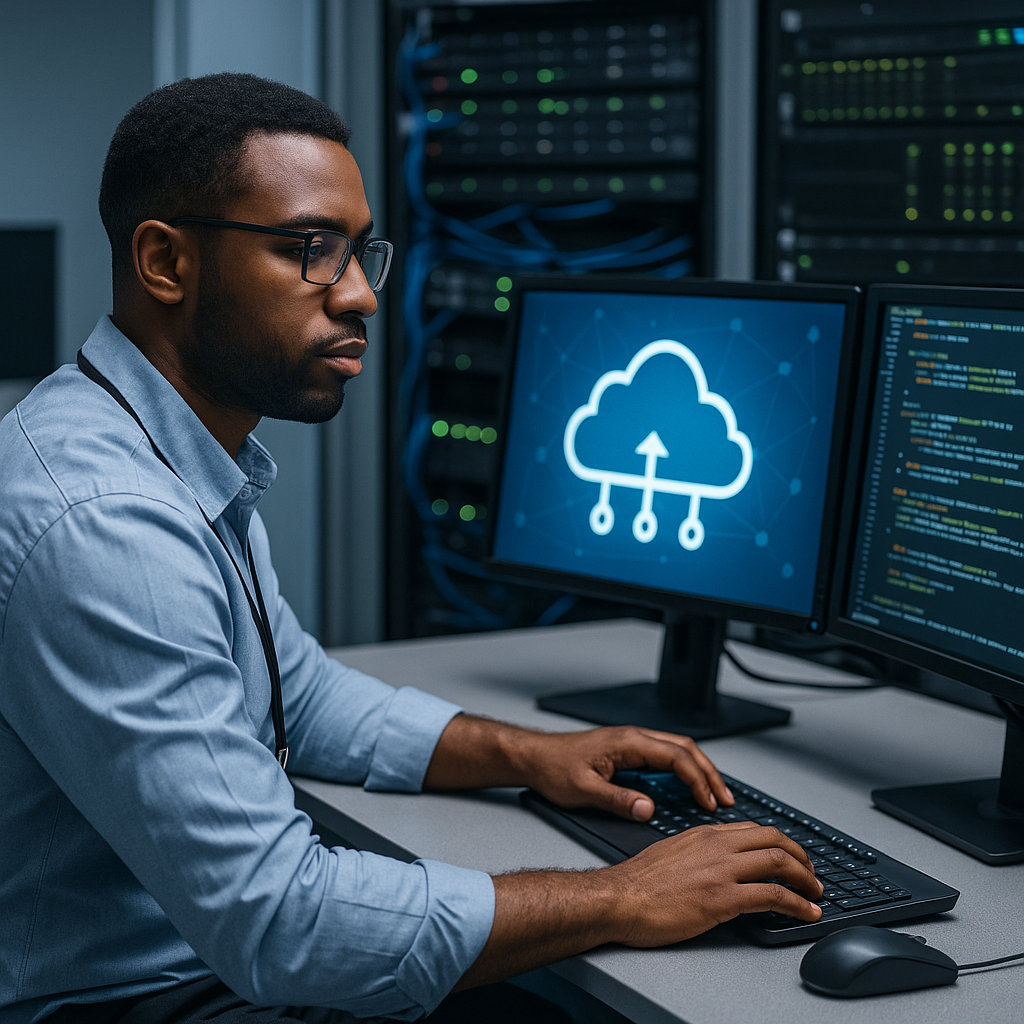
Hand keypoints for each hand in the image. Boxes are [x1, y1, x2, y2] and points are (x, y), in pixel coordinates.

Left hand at [517, 725, 732, 820]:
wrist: (534, 756)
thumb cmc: (554, 768)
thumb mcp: (584, 790)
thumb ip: (618, 800)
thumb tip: (648, 810)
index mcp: (628, 742)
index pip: (676, 757)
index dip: (698, 780)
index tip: (710, 803)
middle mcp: (634, 738)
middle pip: (685, 749)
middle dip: (709, 773)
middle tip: (726, 799)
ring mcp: (632, 743)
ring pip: (677, 750)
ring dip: (698, 770)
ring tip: (714, 795)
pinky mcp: (627, 752)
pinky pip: (664, 757)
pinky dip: (682, 771)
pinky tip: (687, 788)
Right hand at [604, 821, 823, 945]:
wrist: (619, 898)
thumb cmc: (637, 883)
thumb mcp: (671, 852)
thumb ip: (698, 852)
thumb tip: (716, 864)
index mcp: (705, 834)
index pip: (755, 830)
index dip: (782, 844)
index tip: (793, 859)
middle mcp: (717, 846)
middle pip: (776, 841)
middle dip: (802, 858)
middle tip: (813, 876)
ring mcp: (721, 871)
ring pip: (781, 864)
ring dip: (807, 881)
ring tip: (817, 896)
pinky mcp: (723, 899)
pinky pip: (774, 897)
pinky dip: (799, 906)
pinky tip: (808, 915)